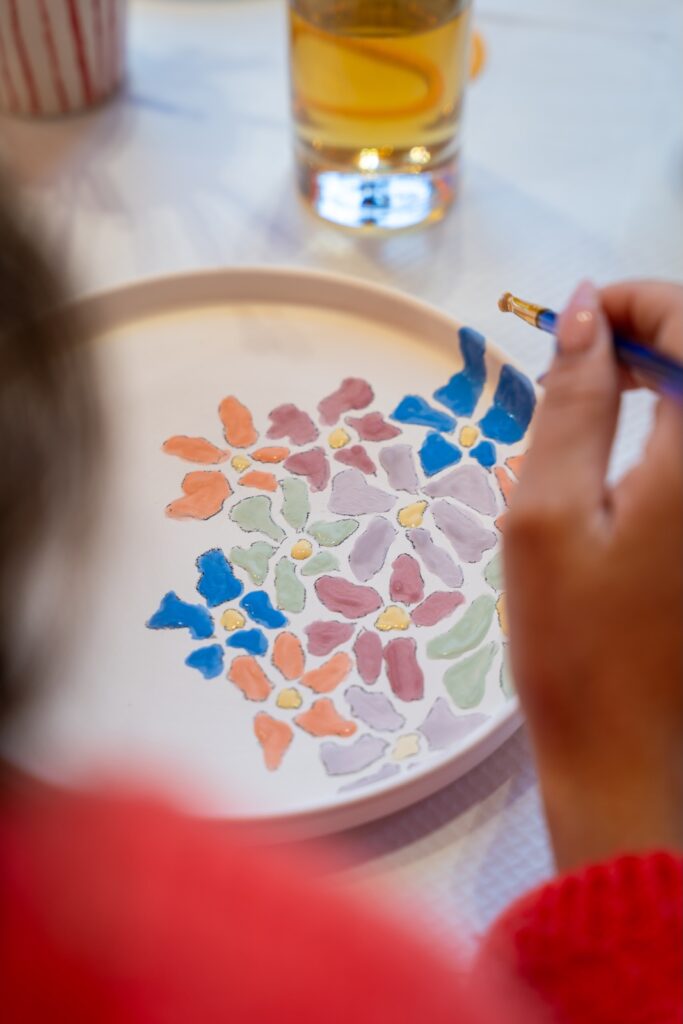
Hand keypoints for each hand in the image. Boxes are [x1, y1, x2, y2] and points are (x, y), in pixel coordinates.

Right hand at [504, 280, 682, 871]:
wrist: (622, 745)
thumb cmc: (572, 639)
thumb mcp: (547, 510)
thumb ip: (570, 401)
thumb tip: (583, 312)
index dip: (640, 300)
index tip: (576, 319)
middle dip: (652, 333)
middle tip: (580, 358)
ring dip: (666, 376)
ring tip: (598, 395)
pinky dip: (676, 422)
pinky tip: (635, 442)